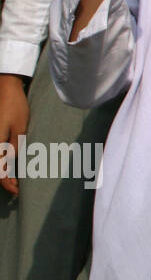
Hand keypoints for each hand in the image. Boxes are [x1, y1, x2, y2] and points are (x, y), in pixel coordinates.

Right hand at [0, 74, 28, 196]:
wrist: (5, 87)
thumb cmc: (14, 106)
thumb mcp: (20, 126)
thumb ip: (15, 145)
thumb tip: (10, 163)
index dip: (6, 183)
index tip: (17, 192)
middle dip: (4, 180)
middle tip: (17, 189)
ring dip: (2, 172)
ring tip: (15, 180)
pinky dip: (1, 162)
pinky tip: (10, 164)